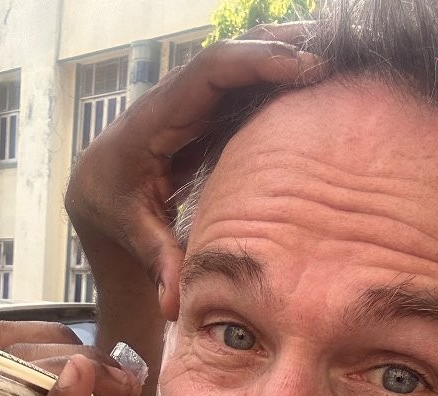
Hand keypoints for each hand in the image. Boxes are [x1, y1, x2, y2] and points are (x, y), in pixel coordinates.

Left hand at [64, 24, 324, 319]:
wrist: (96, 186)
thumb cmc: (111, 204)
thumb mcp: (133, 232)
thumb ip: (157, 261)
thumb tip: (173, 306)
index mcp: (156, 119)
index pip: (209, 73)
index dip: (256, 63)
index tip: (305, 67)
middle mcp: (177, 100)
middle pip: (233, 55)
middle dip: (284, 47)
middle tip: (340, 51)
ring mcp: (194, 103)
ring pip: (243, 65)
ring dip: (286, 57)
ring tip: (342, 58)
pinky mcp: (208, 113)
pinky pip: (245, 86)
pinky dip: (279, 80)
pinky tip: (315, 86)